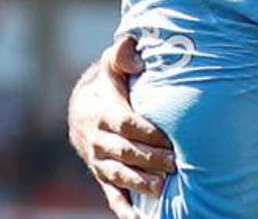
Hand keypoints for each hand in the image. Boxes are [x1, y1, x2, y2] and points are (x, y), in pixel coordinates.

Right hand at [68, 36, 174, 218]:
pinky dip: (124, 209)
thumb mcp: (112, 64)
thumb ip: (123, 55)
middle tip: (174, 164)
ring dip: (139, 183)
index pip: (126, 124)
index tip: (168, 137)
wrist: (83, 108)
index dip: (146, 132)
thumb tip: (136, 59)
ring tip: (162, 189)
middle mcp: (98, 139)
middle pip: (124, 151)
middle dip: (149, 159)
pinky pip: (112, 194)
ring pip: (118, 175)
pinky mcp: (102, 176)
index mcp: (104, 112)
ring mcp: (99, 160)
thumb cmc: (110, 83)